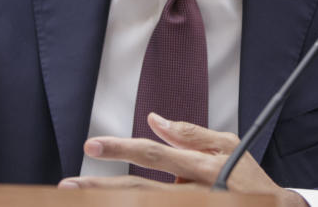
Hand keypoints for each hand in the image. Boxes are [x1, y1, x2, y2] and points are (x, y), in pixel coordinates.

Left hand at [58, 113, 305, 206]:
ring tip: (81, 199)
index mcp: (198, 167)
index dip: (121, 149)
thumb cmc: (249, 176)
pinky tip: (113, 204)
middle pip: (138, 191)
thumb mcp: (226, 145)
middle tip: (68, 186)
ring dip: (111, 203)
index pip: (153, 155)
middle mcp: (192, 191)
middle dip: (100, 189)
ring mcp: (193, 205)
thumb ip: (189, 133)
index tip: (92, 146)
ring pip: (145, 206)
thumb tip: (154, 120)